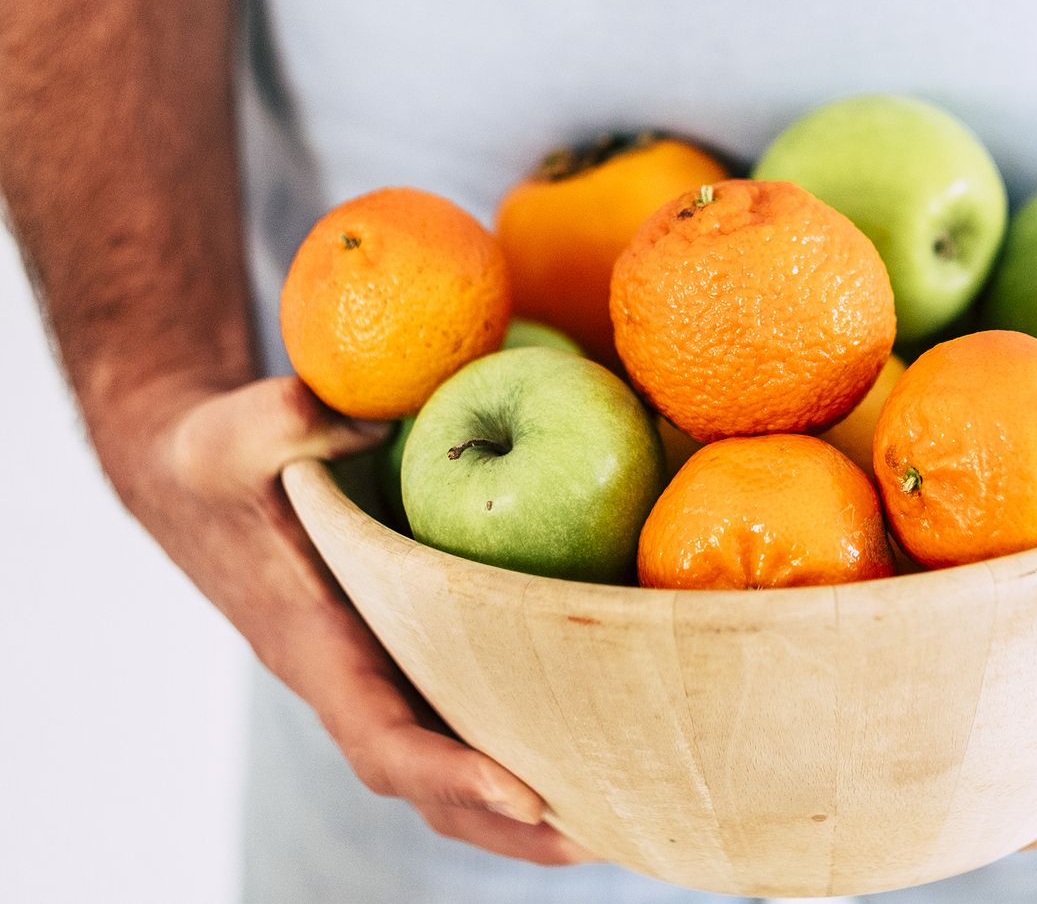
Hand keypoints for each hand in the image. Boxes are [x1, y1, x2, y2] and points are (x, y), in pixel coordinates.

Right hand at [103, 376, 594, 864]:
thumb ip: (291, 420)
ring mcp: (385, 670)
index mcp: (316, 646)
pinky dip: (524, 738)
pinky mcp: (412, 648)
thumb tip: (374, 415)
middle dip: (511, 821)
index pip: (380, 735)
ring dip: (527, 804)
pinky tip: (598, 736)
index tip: (525, 791)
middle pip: (431, 783)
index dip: (448, 774)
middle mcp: (355, 677)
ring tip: (624, 814)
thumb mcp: (242, 430)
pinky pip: (467, 710)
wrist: (201, 479)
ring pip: (453, 761)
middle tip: (607, 831)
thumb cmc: (222, 457)